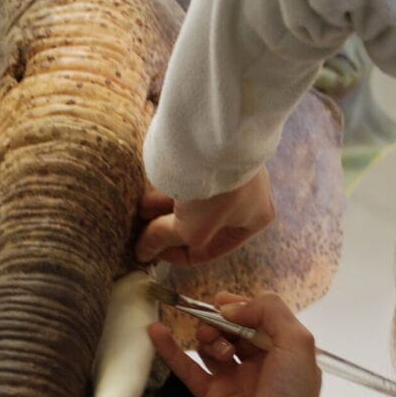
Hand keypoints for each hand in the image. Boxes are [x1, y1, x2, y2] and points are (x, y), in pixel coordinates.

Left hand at [135, 166, 274, 264]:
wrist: (218, 141)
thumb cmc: (216, 193)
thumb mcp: (190, 228)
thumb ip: (164, 240)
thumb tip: (143, 252)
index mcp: (255, 218)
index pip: (212, 248)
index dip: (179, 255)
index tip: (153, 253)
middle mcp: (249, 195)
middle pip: (200, 222)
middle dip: (169, 228)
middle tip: (143, 230)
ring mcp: (231, 171)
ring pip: (193, 200)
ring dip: (164, 209)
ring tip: (140, 210)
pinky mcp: (213, 154)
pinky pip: (189, 178)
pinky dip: (169, 188)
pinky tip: (147, 194)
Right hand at [148, 292, 324, 396]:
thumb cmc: (293, 390)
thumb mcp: (296, 340)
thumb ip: (269, 311)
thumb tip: (230, 308)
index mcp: (282, 349)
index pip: (257, 318)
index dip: (240, 306)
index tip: (222, 301)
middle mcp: (258, 362)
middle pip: (232, 330)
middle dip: (221, 320)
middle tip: (213, 320)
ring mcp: (233, 379)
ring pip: (211, 346)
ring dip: (207, 336)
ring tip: (211, 343)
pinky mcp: (211, 395)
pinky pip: (188, 368)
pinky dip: (170, 349)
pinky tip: (155, 331)